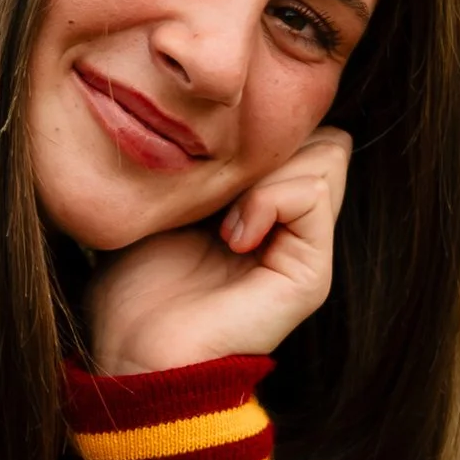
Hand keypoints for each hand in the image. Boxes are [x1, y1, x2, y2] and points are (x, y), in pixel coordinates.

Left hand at [87, 128, 351, 374]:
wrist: (131, 351)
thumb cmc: (132, 281)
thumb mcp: (167, 197)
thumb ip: (207, 157)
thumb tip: (227, 108)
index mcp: (266, 206)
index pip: (296, 128)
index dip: (257, 128)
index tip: (202, 165)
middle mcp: (295, 226)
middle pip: (320, 133)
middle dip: (266, 143)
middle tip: (216, 191)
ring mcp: (307, 251)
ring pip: (328, 151)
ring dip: (266, 171)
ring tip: (221, 221)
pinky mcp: (310, 275)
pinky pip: (315, 191)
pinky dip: (271, 197)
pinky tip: (231, 236)